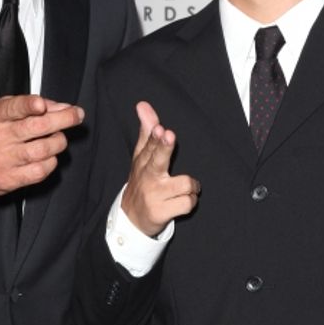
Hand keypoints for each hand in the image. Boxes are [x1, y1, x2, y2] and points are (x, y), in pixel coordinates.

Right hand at [0, 95, 83, 196]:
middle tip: (77, 115)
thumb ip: (27, 105)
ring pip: (42, 150)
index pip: (12, 108)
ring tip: (59, 138)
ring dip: (59, 142)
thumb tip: (62, 107)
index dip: (28, 105)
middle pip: (36, 128)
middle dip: (63, 120)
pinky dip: (51, 162)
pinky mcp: (9, 179)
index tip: (41, 105)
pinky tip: (49, 156)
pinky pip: (39, 171)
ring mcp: (2, 160)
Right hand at [121, 101, 199, 236]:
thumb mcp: (141, 157)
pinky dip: (189, 202)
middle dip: (163, 147)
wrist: (132, 219)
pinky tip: (181, 202)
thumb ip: (146, 132)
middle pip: (157, 159)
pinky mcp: (161, 212)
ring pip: (185, 183)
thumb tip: (142, 104)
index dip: (155, 137)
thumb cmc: (142, 182)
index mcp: (142, 161)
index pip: (149, 145)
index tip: (160, 129)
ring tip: (185, 188)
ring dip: (192, 187)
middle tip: (168, 135)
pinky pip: (187, 203)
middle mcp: (147, 176)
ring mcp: (153, 195)